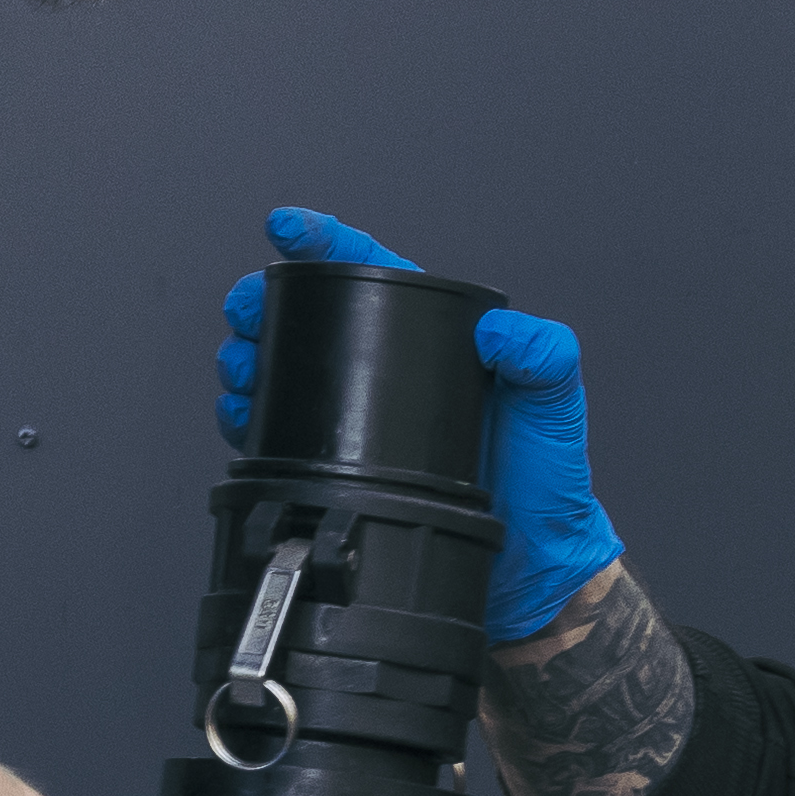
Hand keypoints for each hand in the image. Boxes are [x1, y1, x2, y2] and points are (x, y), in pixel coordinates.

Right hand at [220, 202, 617, 640]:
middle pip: (313, 317)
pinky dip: (250, 417)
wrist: (526, 566)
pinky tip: (240, 415)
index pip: (374, 271)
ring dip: (251, 359)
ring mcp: (363, 421)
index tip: (290, 230)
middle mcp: (395, 371)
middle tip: (246, 310)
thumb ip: (544, 359)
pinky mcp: (342, 465)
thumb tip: (505, 332)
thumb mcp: (554, 408)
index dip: (326, 244)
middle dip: (266, 304)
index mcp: (440, 338)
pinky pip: (282, 430)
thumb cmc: (545, 485)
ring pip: (287, 369)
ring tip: (240, 365)